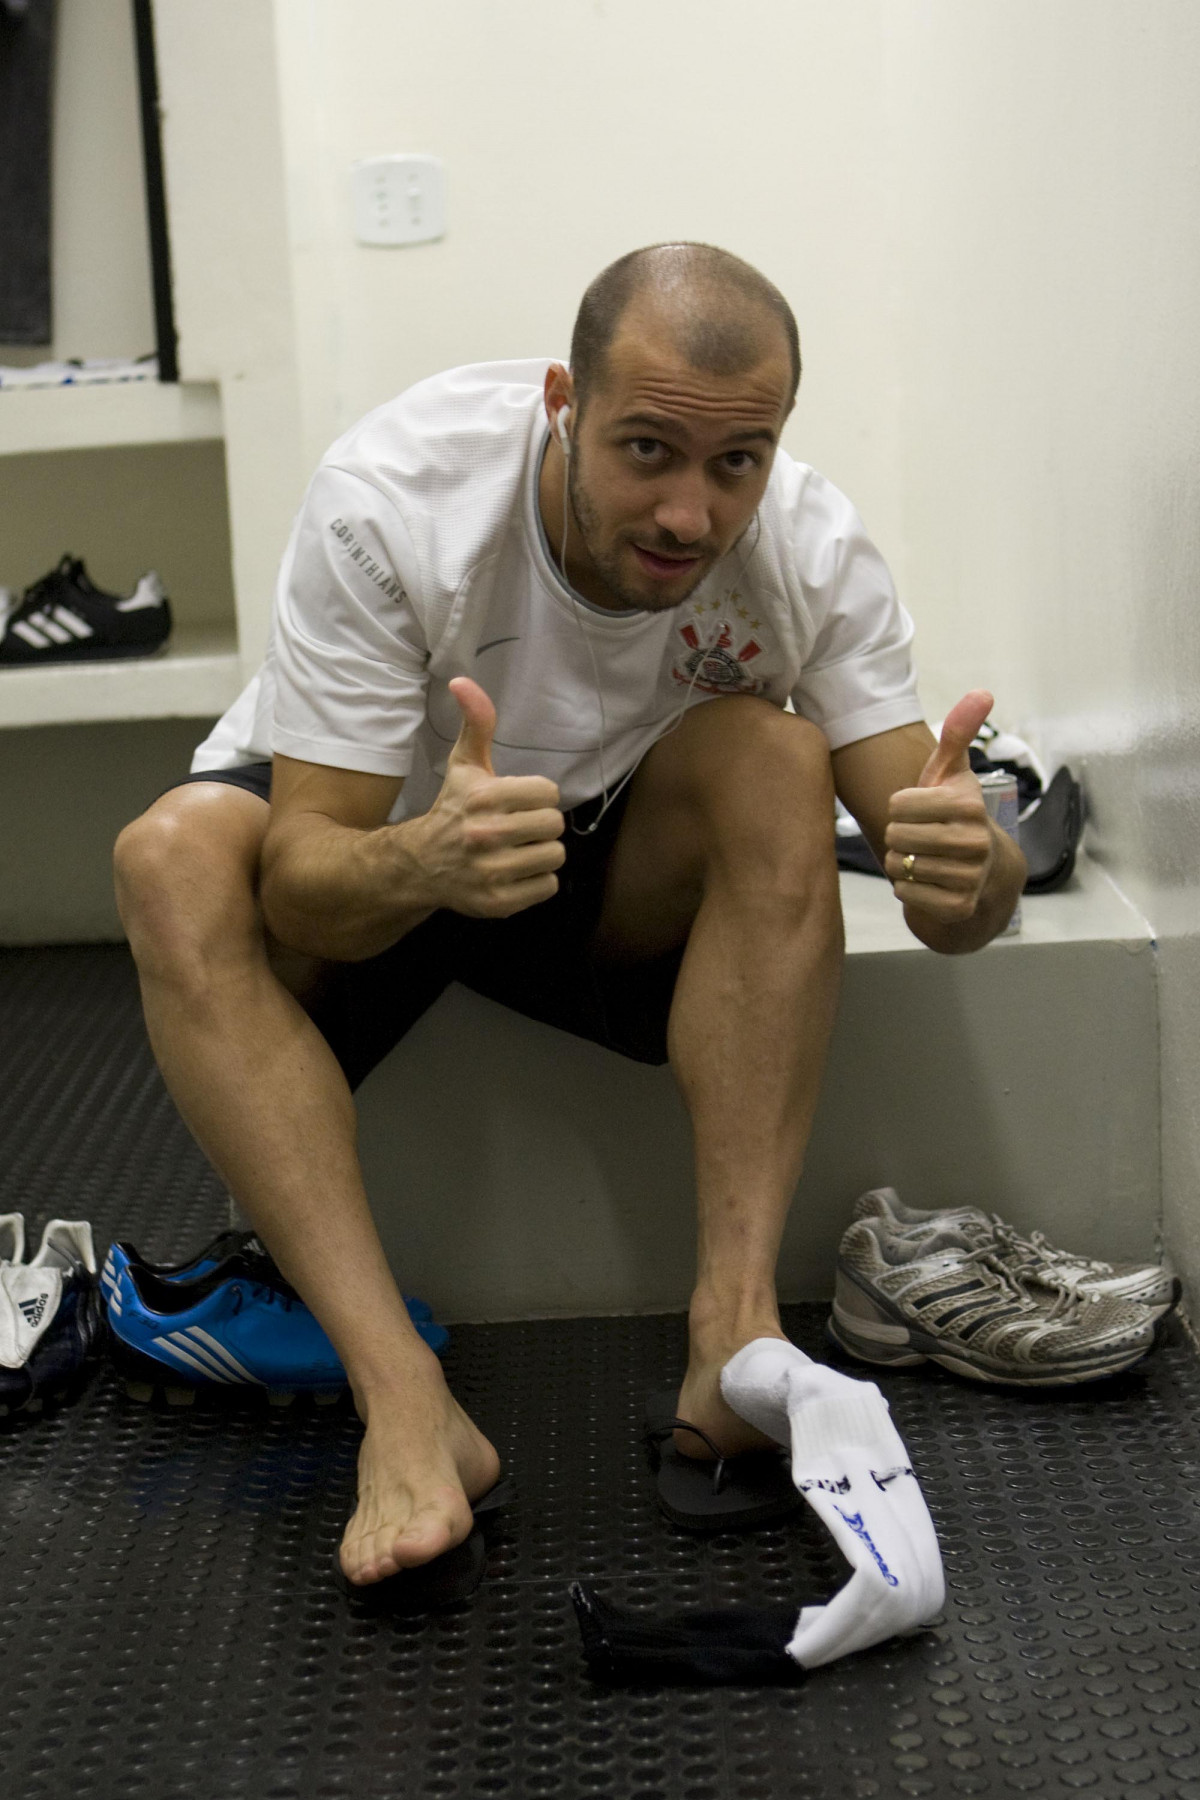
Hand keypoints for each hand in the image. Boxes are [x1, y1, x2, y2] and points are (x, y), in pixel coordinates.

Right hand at [409, 676, 565, 917]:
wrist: (420, 865)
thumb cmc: (453, 809)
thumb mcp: (464, 764)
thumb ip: (476, 723)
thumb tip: (462, 681)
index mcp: (484, 797)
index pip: (549, 792)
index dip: (537, 795)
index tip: (517, 801)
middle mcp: (487, 835)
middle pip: (554, 825)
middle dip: (540, 824)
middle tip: (519, 827)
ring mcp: (492, 872)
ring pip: (555, 856)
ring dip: (540, 852)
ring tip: (517, 849)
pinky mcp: (499, 902)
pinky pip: (548, 886)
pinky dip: (536, 880)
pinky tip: (515, 872)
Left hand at [883, 690, 994, 921]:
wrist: (984, 873)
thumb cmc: (955, 815)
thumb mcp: (953, 774)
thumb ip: (958, 733)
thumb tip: (982, 691)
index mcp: (970, 805)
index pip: (898, 804)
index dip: (899, 807)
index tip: (919, 810)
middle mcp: (976, 842)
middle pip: (895, 836)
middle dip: (897, 837)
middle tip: (917, 838)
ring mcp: (970, 877)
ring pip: (898, 866)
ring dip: (900, 863)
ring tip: (922, 858)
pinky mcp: (959, 906)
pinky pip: (905, 894)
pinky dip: (906, 887)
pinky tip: (925, 880)